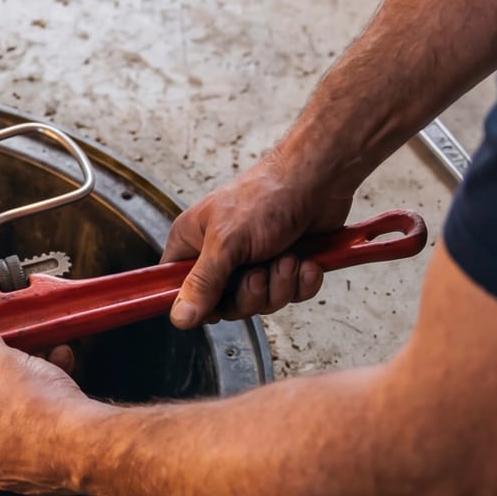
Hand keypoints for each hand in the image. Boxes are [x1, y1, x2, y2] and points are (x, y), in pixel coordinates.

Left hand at [0, 318, 96, 495]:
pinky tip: (60, 387)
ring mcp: (3, 468)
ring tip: (45, 364)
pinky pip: (29, 436)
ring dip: (24, 390)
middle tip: (13, 360)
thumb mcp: (7, 363)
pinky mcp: (32, 474)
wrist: (87, 447)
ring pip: (8, 419)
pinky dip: (40, 414)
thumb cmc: (43, 412)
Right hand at [161, 144, 355, 327]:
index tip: (217, 305)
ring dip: (280, 285)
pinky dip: (301, 282)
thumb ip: (203, 283)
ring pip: (261, 302)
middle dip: (251, 294)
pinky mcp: (284, 266)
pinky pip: (289, 295)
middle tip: (259, 272)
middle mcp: (220, 255)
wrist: (318, 179)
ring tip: (287, 258)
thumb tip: (179, 317)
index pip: (177, 287)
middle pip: (225, 304)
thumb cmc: (267, 195)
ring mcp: (254, 262)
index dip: (196, 303)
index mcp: (193, 242)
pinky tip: (305, 260)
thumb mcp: (226, 242)